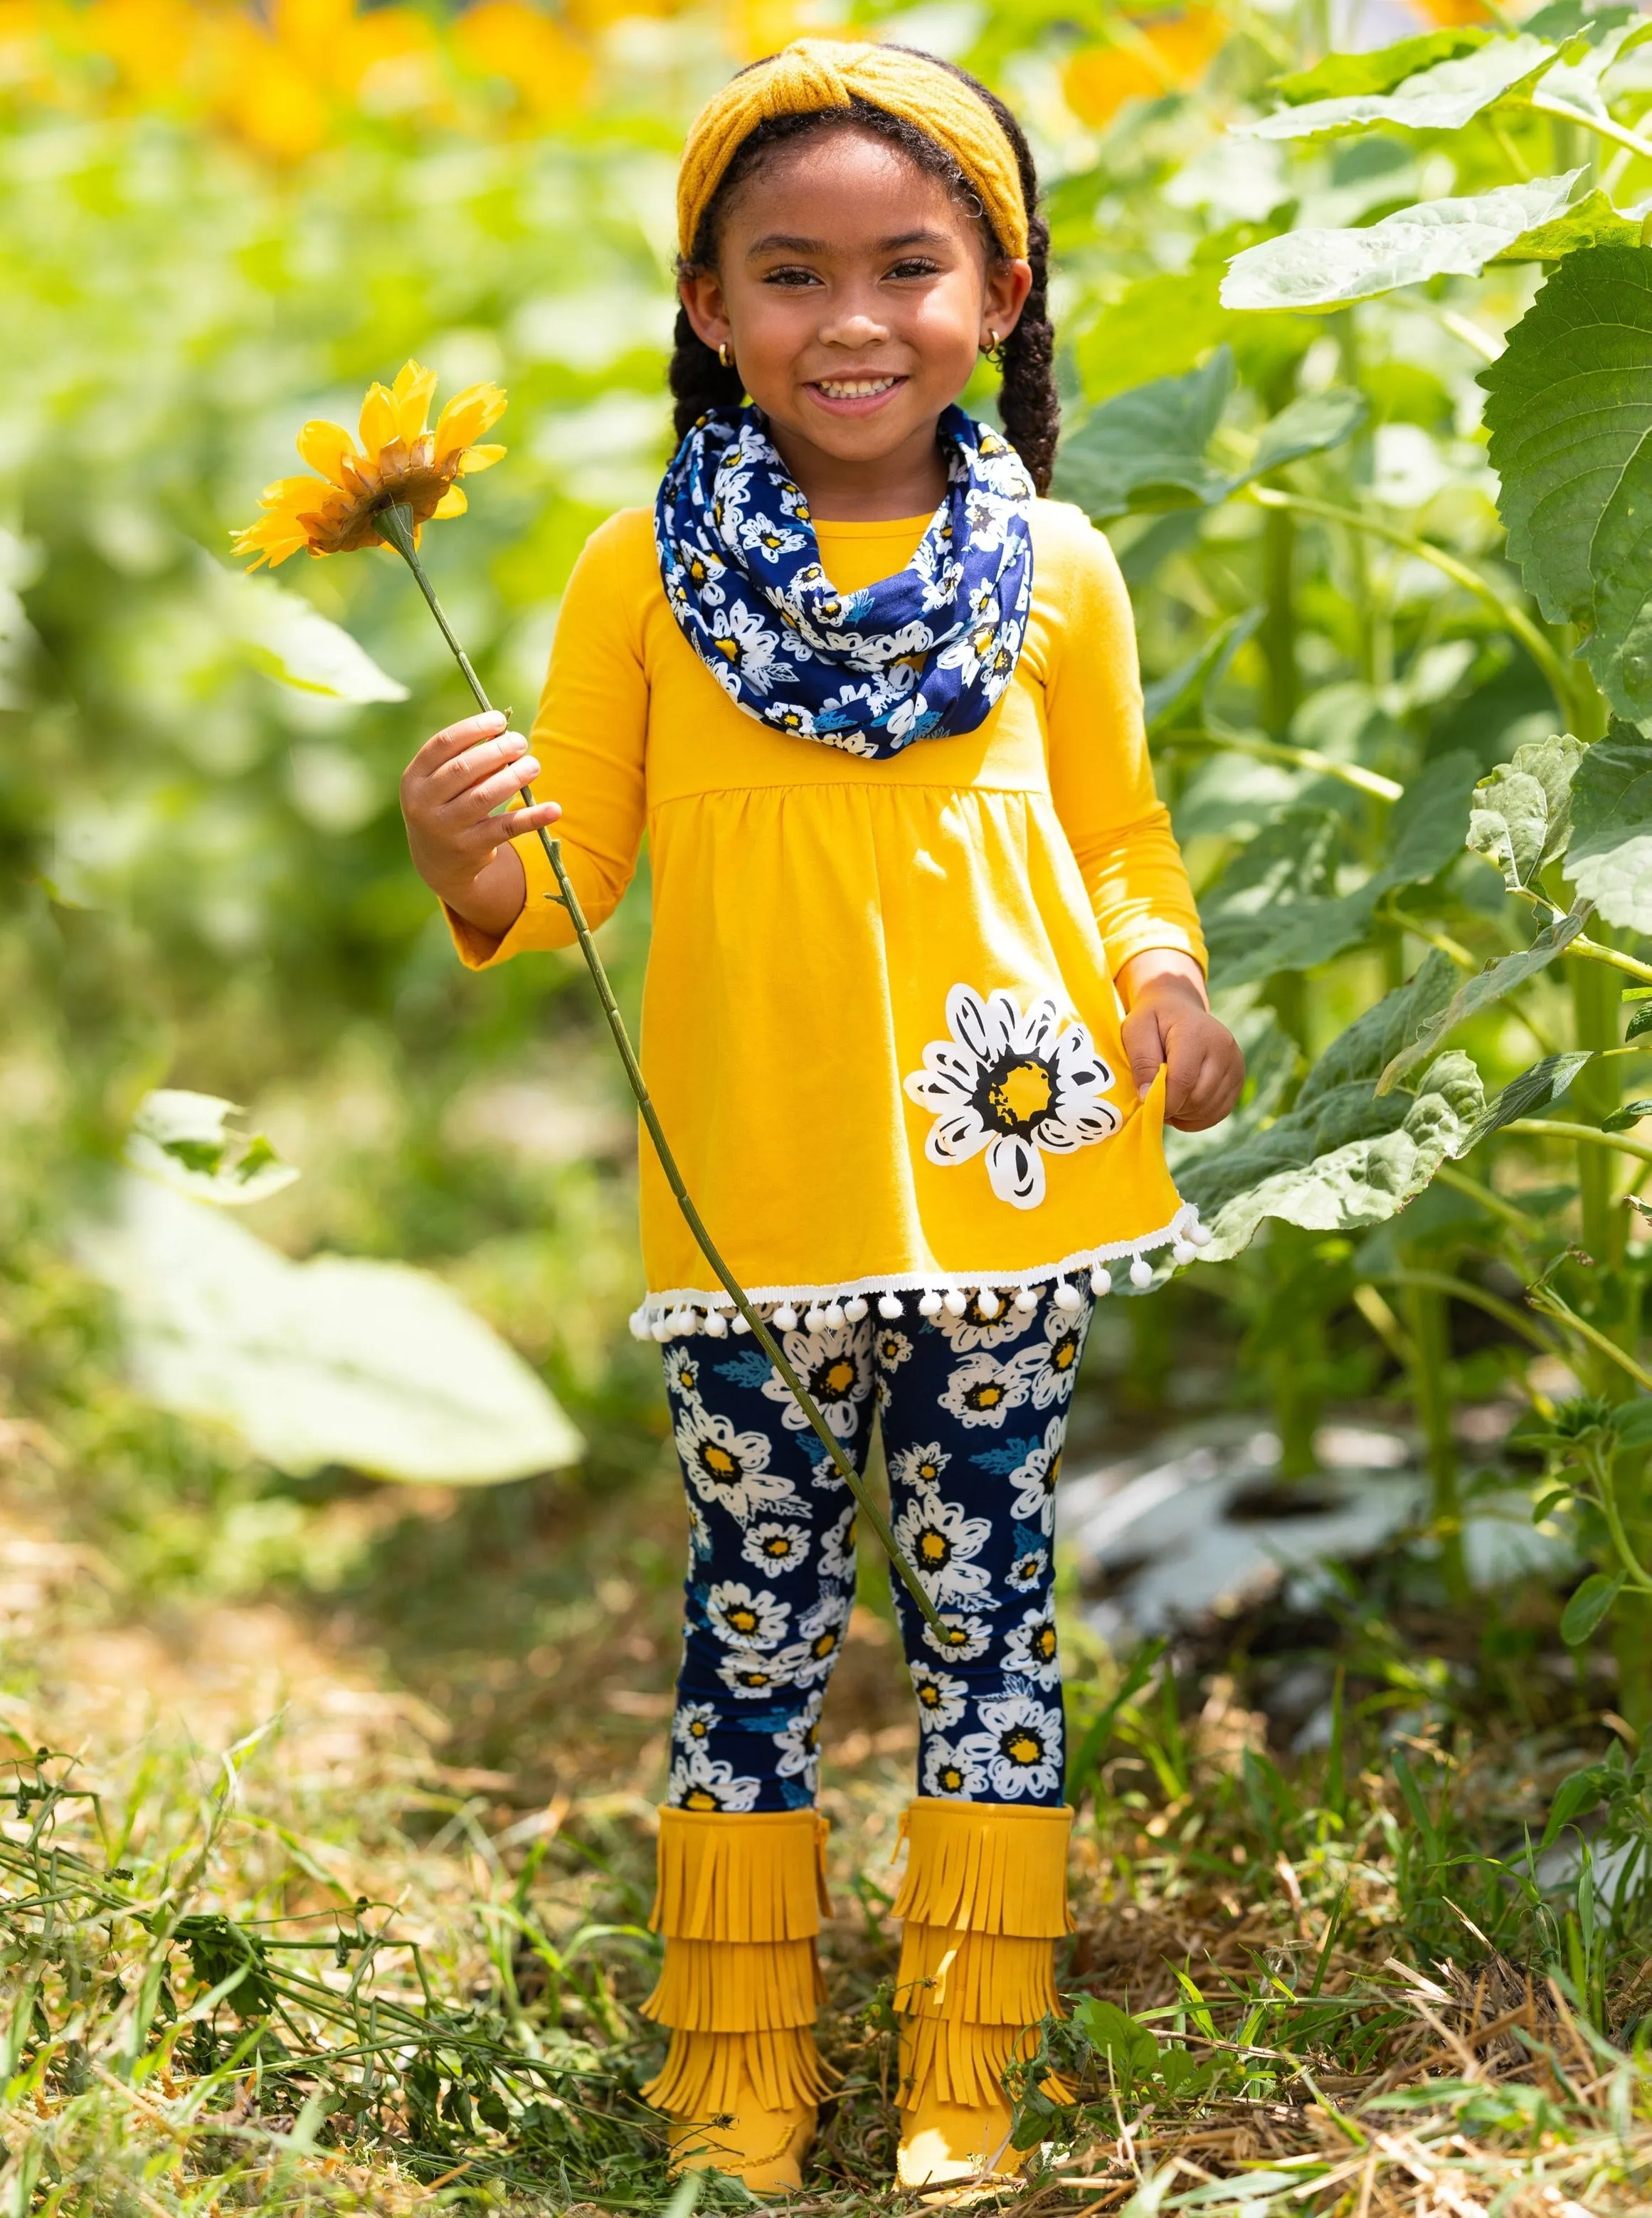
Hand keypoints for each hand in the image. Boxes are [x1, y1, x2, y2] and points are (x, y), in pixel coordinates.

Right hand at [399, 709, 560, 939]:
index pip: (443, 744)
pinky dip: (531, 817)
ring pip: (483, 797)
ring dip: (513, 778)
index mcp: (414, 778)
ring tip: (534, 766)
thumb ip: (467, 759)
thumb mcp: (444, 784)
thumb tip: (504, 733)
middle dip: (496, 752)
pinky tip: (553, 809)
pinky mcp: (469, 848)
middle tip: (521, 743)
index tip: (499, 720)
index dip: (472, 729)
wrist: (438, 863)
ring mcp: (445, 828)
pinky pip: (505, 828)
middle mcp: (423, 803)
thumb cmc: (447, 806)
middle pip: (463, 769)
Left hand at [1117, 950, 1244, 1132]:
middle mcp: (1223, 1047)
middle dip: (1174, 1108)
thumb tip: (1147, 1097)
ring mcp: (1235, 1063)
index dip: (1164, 1101)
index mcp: (1196, 1033)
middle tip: (1156, 1101)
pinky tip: (1183, 1106)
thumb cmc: (1153, 1020)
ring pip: (1210, 1108)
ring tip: (1169, 1100)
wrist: (1179, 1008)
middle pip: (1198, 1098)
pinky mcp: (1239, 1077)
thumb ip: (1141, 1062)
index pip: (1183, 1080)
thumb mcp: (1135, 1031)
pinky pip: (1220, 1111)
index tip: (1148, 1103)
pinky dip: (1199, 1117)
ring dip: (1185, 1114)